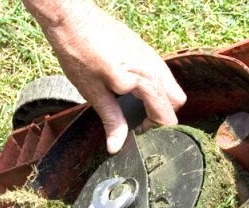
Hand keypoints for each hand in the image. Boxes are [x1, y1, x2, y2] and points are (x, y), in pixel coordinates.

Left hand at [23, 0, 186, 152]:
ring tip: (134, 105)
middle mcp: (154, 68)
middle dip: (162, 115)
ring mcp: (152, 56)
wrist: (71, 19)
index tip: (136, 132)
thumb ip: (112, 120)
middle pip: (176, 102)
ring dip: (159, 100)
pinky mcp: (145, 49)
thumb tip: (116, 147)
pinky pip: (161, 73)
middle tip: (139, 121)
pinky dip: (154, 86)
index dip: (154, 130)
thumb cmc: (79, 52)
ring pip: (171, 86)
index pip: (166, 116)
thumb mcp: (93, 93)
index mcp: (144, 81)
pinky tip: (131, 88)